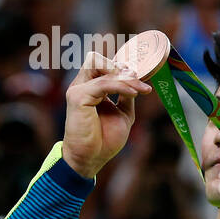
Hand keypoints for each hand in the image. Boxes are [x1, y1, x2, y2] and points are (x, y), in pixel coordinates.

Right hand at [61, 51, 151, 178]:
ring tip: (142, 89)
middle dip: (121, 68)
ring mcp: (78, 90)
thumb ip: (126, 96)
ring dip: (126, 78)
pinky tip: (135, 93)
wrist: (92, 158)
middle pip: (97, 60)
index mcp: (91, 88)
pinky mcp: (78, 97)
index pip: (102, 64)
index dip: (120, 67)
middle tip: (139, 80)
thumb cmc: (104, 139)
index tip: (140, 77)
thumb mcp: (123, 113)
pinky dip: (121, 86)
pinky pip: (103, 84)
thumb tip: (136, 79)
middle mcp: (82, 86)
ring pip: (102, 69)